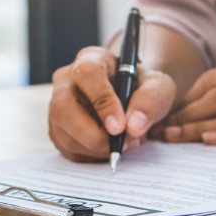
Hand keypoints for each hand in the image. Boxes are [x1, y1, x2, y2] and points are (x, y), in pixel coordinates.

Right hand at [48, 46, 175, 161]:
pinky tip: (110, 146)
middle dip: (93, 135)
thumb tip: (133, 125)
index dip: (102, 102)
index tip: (120, 127)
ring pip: (64, 133)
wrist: (133, 99)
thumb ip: (151, 100)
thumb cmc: (142, 88)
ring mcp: (56, 105)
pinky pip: (67, 149)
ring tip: (124, 143)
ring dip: (96, 148)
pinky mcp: (57, 129)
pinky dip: (92, 156)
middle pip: (63, 108)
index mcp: (90, 59)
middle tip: (121, 145)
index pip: (86, 75)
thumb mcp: (159, 86)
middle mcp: (66, 80)